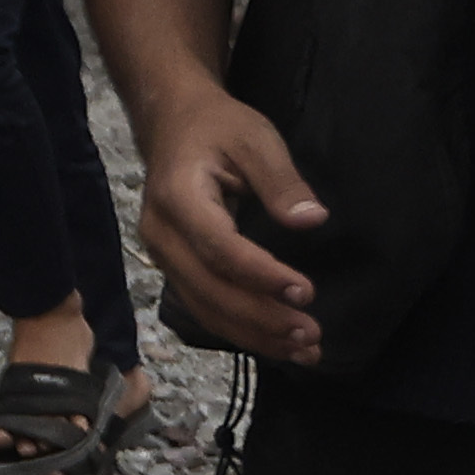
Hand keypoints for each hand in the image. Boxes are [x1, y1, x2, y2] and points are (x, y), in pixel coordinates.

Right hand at [136, 92, 336, 367]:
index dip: (262, 277)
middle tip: (311, 336)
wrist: (173, 123)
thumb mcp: (255, 139)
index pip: (220, 249)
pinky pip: (203, 306)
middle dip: (261, 319)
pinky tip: (276, 342)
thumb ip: (282, 180)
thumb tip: (312, 220)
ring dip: (253, 335)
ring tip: (303, 351)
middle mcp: (162, 235)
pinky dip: (240, 329)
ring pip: (204, 308)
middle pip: (210, 290)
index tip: (305, 294)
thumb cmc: (217, 127)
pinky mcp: (174, 267)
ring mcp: (162, 256)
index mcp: (179, 197)